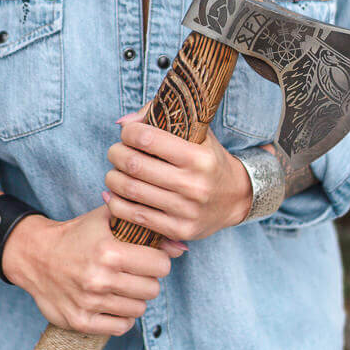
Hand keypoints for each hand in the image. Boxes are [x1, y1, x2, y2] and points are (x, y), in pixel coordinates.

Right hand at [2, 205, 186, 335]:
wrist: (35, 255)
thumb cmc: (76, 234)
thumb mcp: (106, 219)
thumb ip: (143, 226)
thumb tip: (181, 246)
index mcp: (109, 251)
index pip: (160, 264)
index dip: (158, 259)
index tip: (148, 257)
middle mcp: (99, 279)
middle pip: (152, 289)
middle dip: (147, 280)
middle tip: (135, 273)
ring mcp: (89, 303)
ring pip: (139, 309)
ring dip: (135, 299)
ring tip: (122, 286)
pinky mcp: (81, 322)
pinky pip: (121, 328)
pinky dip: (121, 318)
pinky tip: (113, 303)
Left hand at [104, 105, 252, 242]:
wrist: (236, 197)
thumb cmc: (209, 159)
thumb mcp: (197, 133)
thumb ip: (162, 119)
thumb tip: (123, 123)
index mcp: (199, 157)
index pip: (148, 139)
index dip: (129, 132)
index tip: (127, 133)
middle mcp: (194, 184)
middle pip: (135, 164)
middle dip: (116, 154)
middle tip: (115, 152)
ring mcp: (186, 210)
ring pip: (131, 190)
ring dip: (113, 178)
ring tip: (114, 173)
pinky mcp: (179, 230)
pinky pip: (135, 216)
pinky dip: (116, 204)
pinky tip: (113, 195)